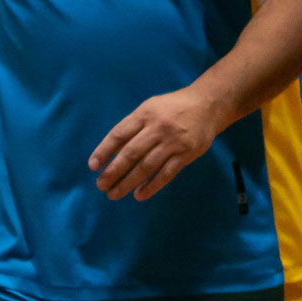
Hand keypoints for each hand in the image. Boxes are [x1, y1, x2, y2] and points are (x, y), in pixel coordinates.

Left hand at [88, 87, 225, 201]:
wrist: (208, 105)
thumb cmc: (173, 107)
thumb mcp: (150, 108)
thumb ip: (134, 126)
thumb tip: (113, 152)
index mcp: (145, 114)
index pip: (119, 134)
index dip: (104, 150)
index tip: (93, 166)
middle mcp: (158, 128)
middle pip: (131, 153)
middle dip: (113, 171)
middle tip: (101, 186)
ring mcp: (173, 143)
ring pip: (146, 166)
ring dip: (128, 182)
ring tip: (114, 194)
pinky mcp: (186, 154)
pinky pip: (166, 174)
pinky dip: (152, 186)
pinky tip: (139, 195)